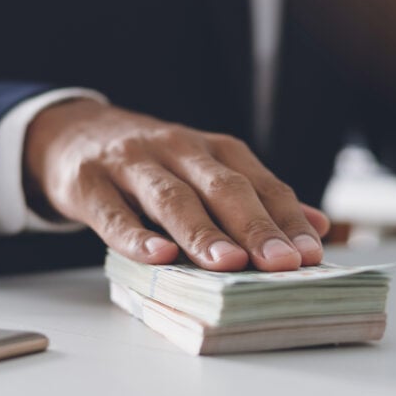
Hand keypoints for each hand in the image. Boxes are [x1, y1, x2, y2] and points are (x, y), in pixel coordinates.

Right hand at [24, 99, 329, 270]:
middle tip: (281, 263)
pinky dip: (136, 236)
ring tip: (230, 264)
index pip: (261, 184)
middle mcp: (179, 150)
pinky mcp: (90, 183)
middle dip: (255, 226)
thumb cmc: (155, 161)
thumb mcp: (207, 169)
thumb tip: (318, 227)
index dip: (287, 219)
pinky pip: (114, 212)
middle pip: (222, 188)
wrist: (77, 132)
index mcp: (215, 149)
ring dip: (203, 231)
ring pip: (172, 197)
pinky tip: (159, 257)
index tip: (311, 254)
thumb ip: (259, 198)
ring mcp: (133, 163)